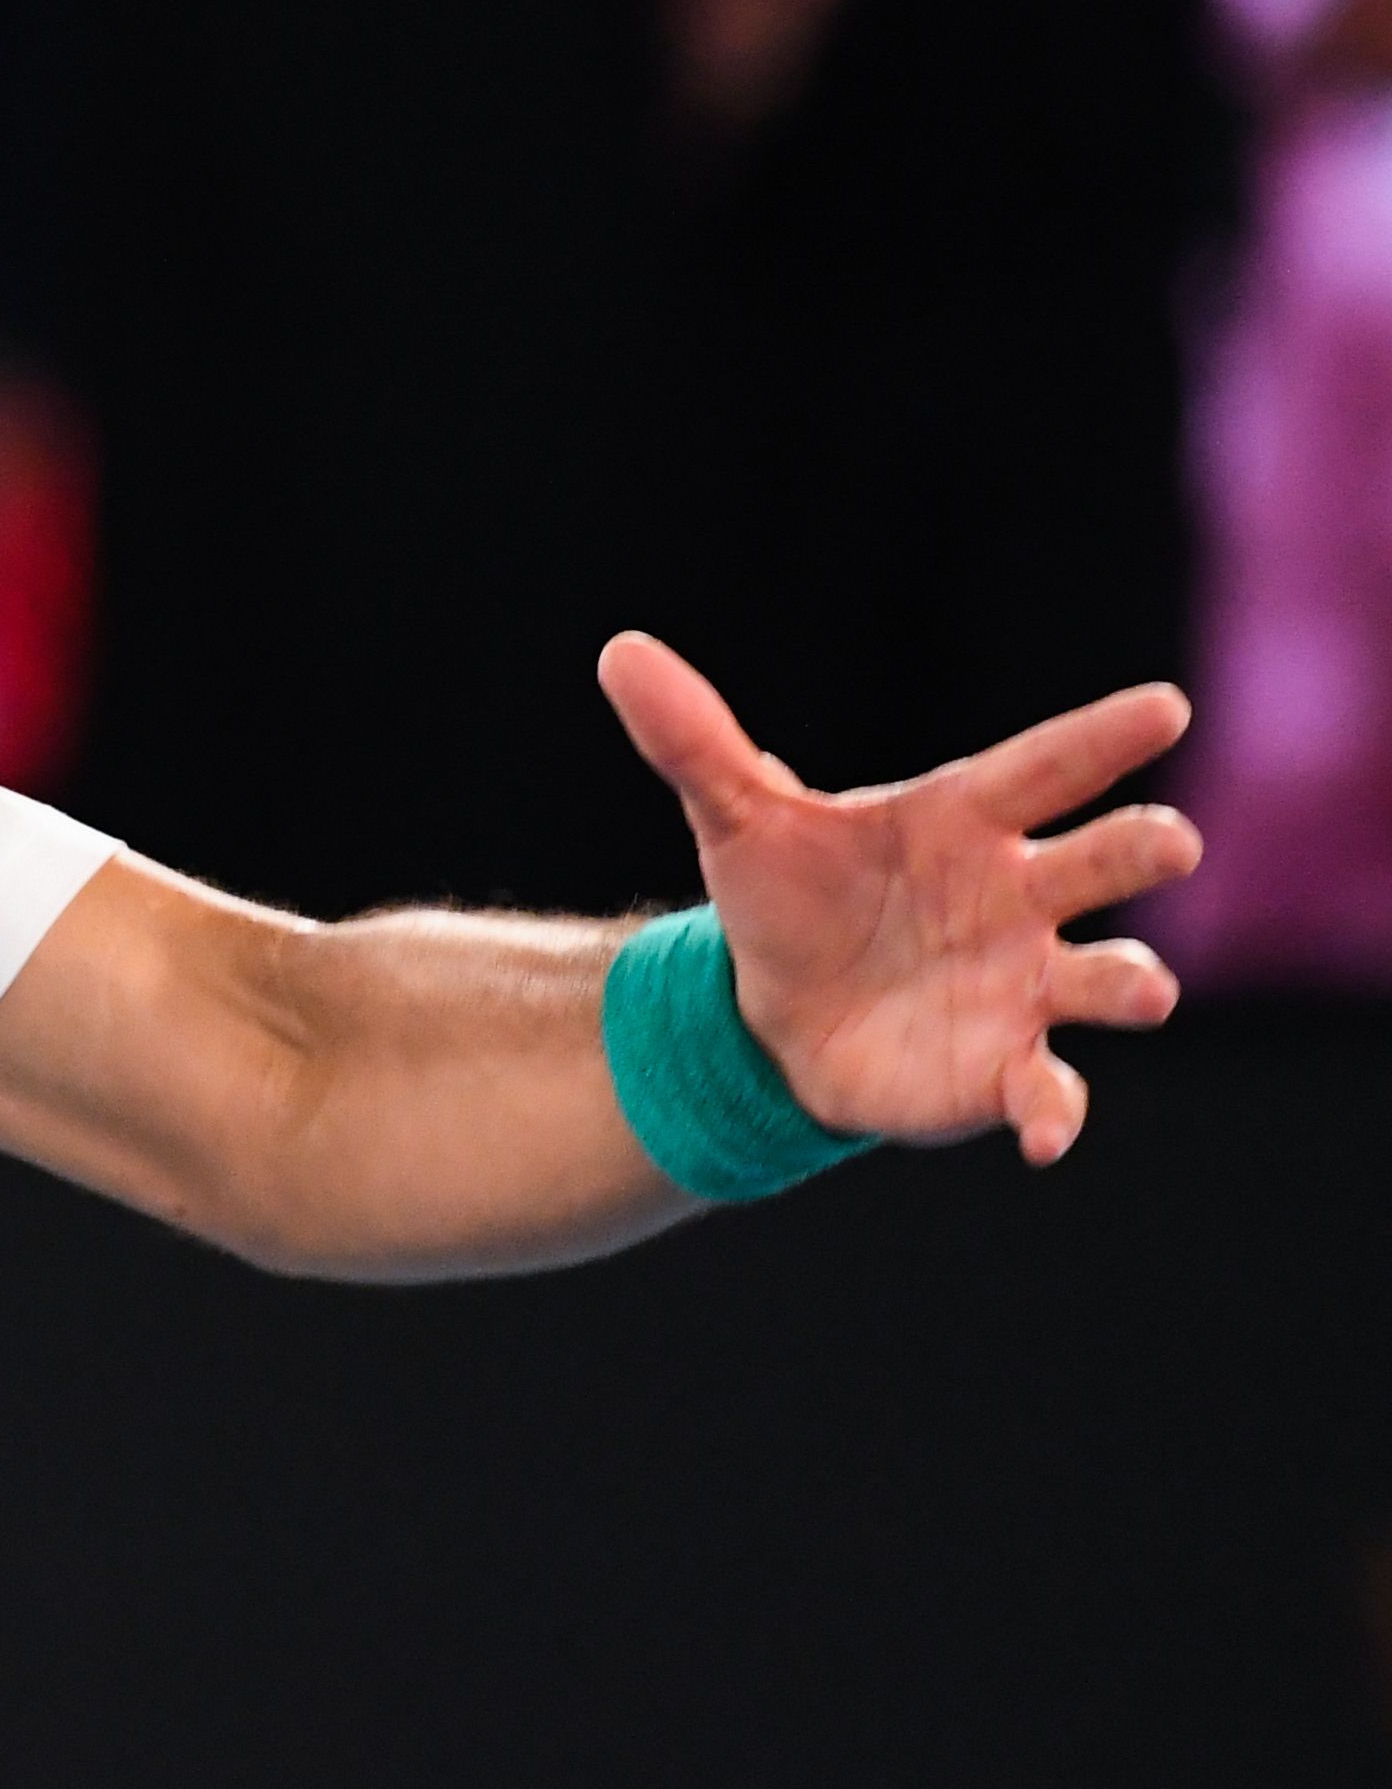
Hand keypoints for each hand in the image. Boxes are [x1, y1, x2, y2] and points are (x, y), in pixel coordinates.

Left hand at [596, 633, 1195, 1166]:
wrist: (772, 1013)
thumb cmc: (787, 897)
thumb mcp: (736, 819)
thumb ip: (694, 741)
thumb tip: (620, 652)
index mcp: (963, 820)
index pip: (1043, 767)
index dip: (1103, 737)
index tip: (1165, 707)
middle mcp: (1018, 896)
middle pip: (1103, 861)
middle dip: (1141, 847)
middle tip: (1168, 839)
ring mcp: (1024, 984)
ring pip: (1107, 978)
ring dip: (1130, 983)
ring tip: (1143, 989)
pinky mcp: (1005, 1067)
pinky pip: (1050, 1091)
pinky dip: (1055, 1113)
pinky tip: (1044, 1136)